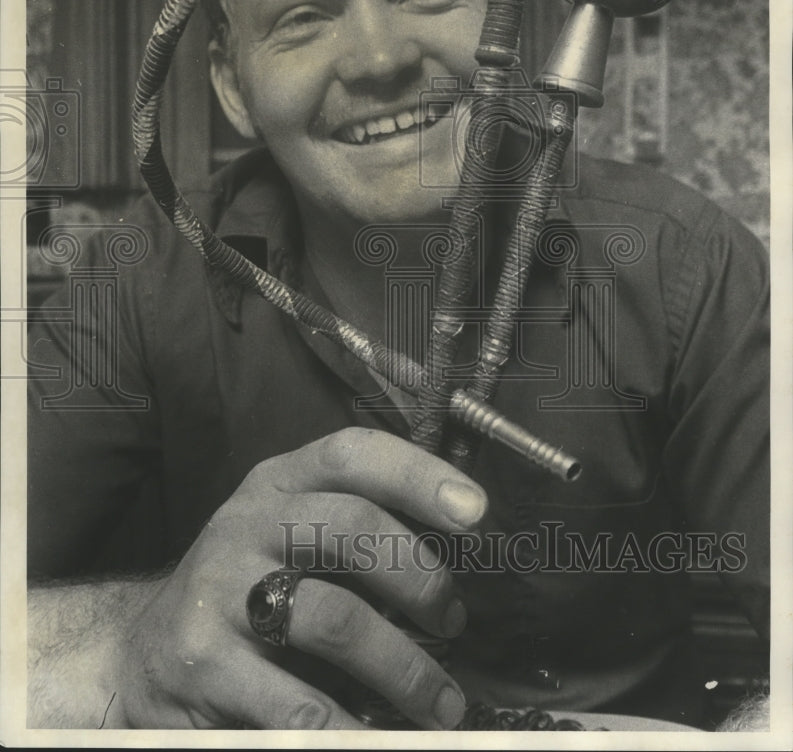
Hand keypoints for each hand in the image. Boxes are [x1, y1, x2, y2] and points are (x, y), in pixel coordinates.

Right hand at [112, 428, 487, 729]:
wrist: (143, 651)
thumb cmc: (245, 586)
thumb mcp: (286, 533)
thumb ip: (354, 524)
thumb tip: (462, 546)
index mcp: (277, 484)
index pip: (351, 454)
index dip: (417, 474)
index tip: (477, 511)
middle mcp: (245, 524)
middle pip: (350, 526)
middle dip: (420, 576)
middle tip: (453, 621)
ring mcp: (218, 591)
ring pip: (335, 618)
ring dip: (404, 667)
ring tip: (440, 702)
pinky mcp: (202, 663)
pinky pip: (296, 703)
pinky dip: (351, 728)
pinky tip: (379, 738)